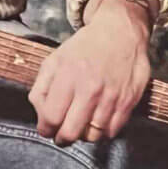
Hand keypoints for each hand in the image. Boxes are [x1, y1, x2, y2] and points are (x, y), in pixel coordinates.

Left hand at [27, 0, 150, 145]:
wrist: (120, 31)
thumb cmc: (85, 46)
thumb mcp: (56, 59)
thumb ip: (42, 86)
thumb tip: (40, 112)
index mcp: (68, 75)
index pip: (51, 117)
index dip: (45, 128)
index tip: (46, 128)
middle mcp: (90, 88)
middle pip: (71, 132)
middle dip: (62, 137)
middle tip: (61, 133)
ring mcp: (111, 96)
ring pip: (92, 136)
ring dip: (83, 135)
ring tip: (80, 124)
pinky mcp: (127, 102)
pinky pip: (111, 132)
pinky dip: (102, 131)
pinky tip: (97, 120)